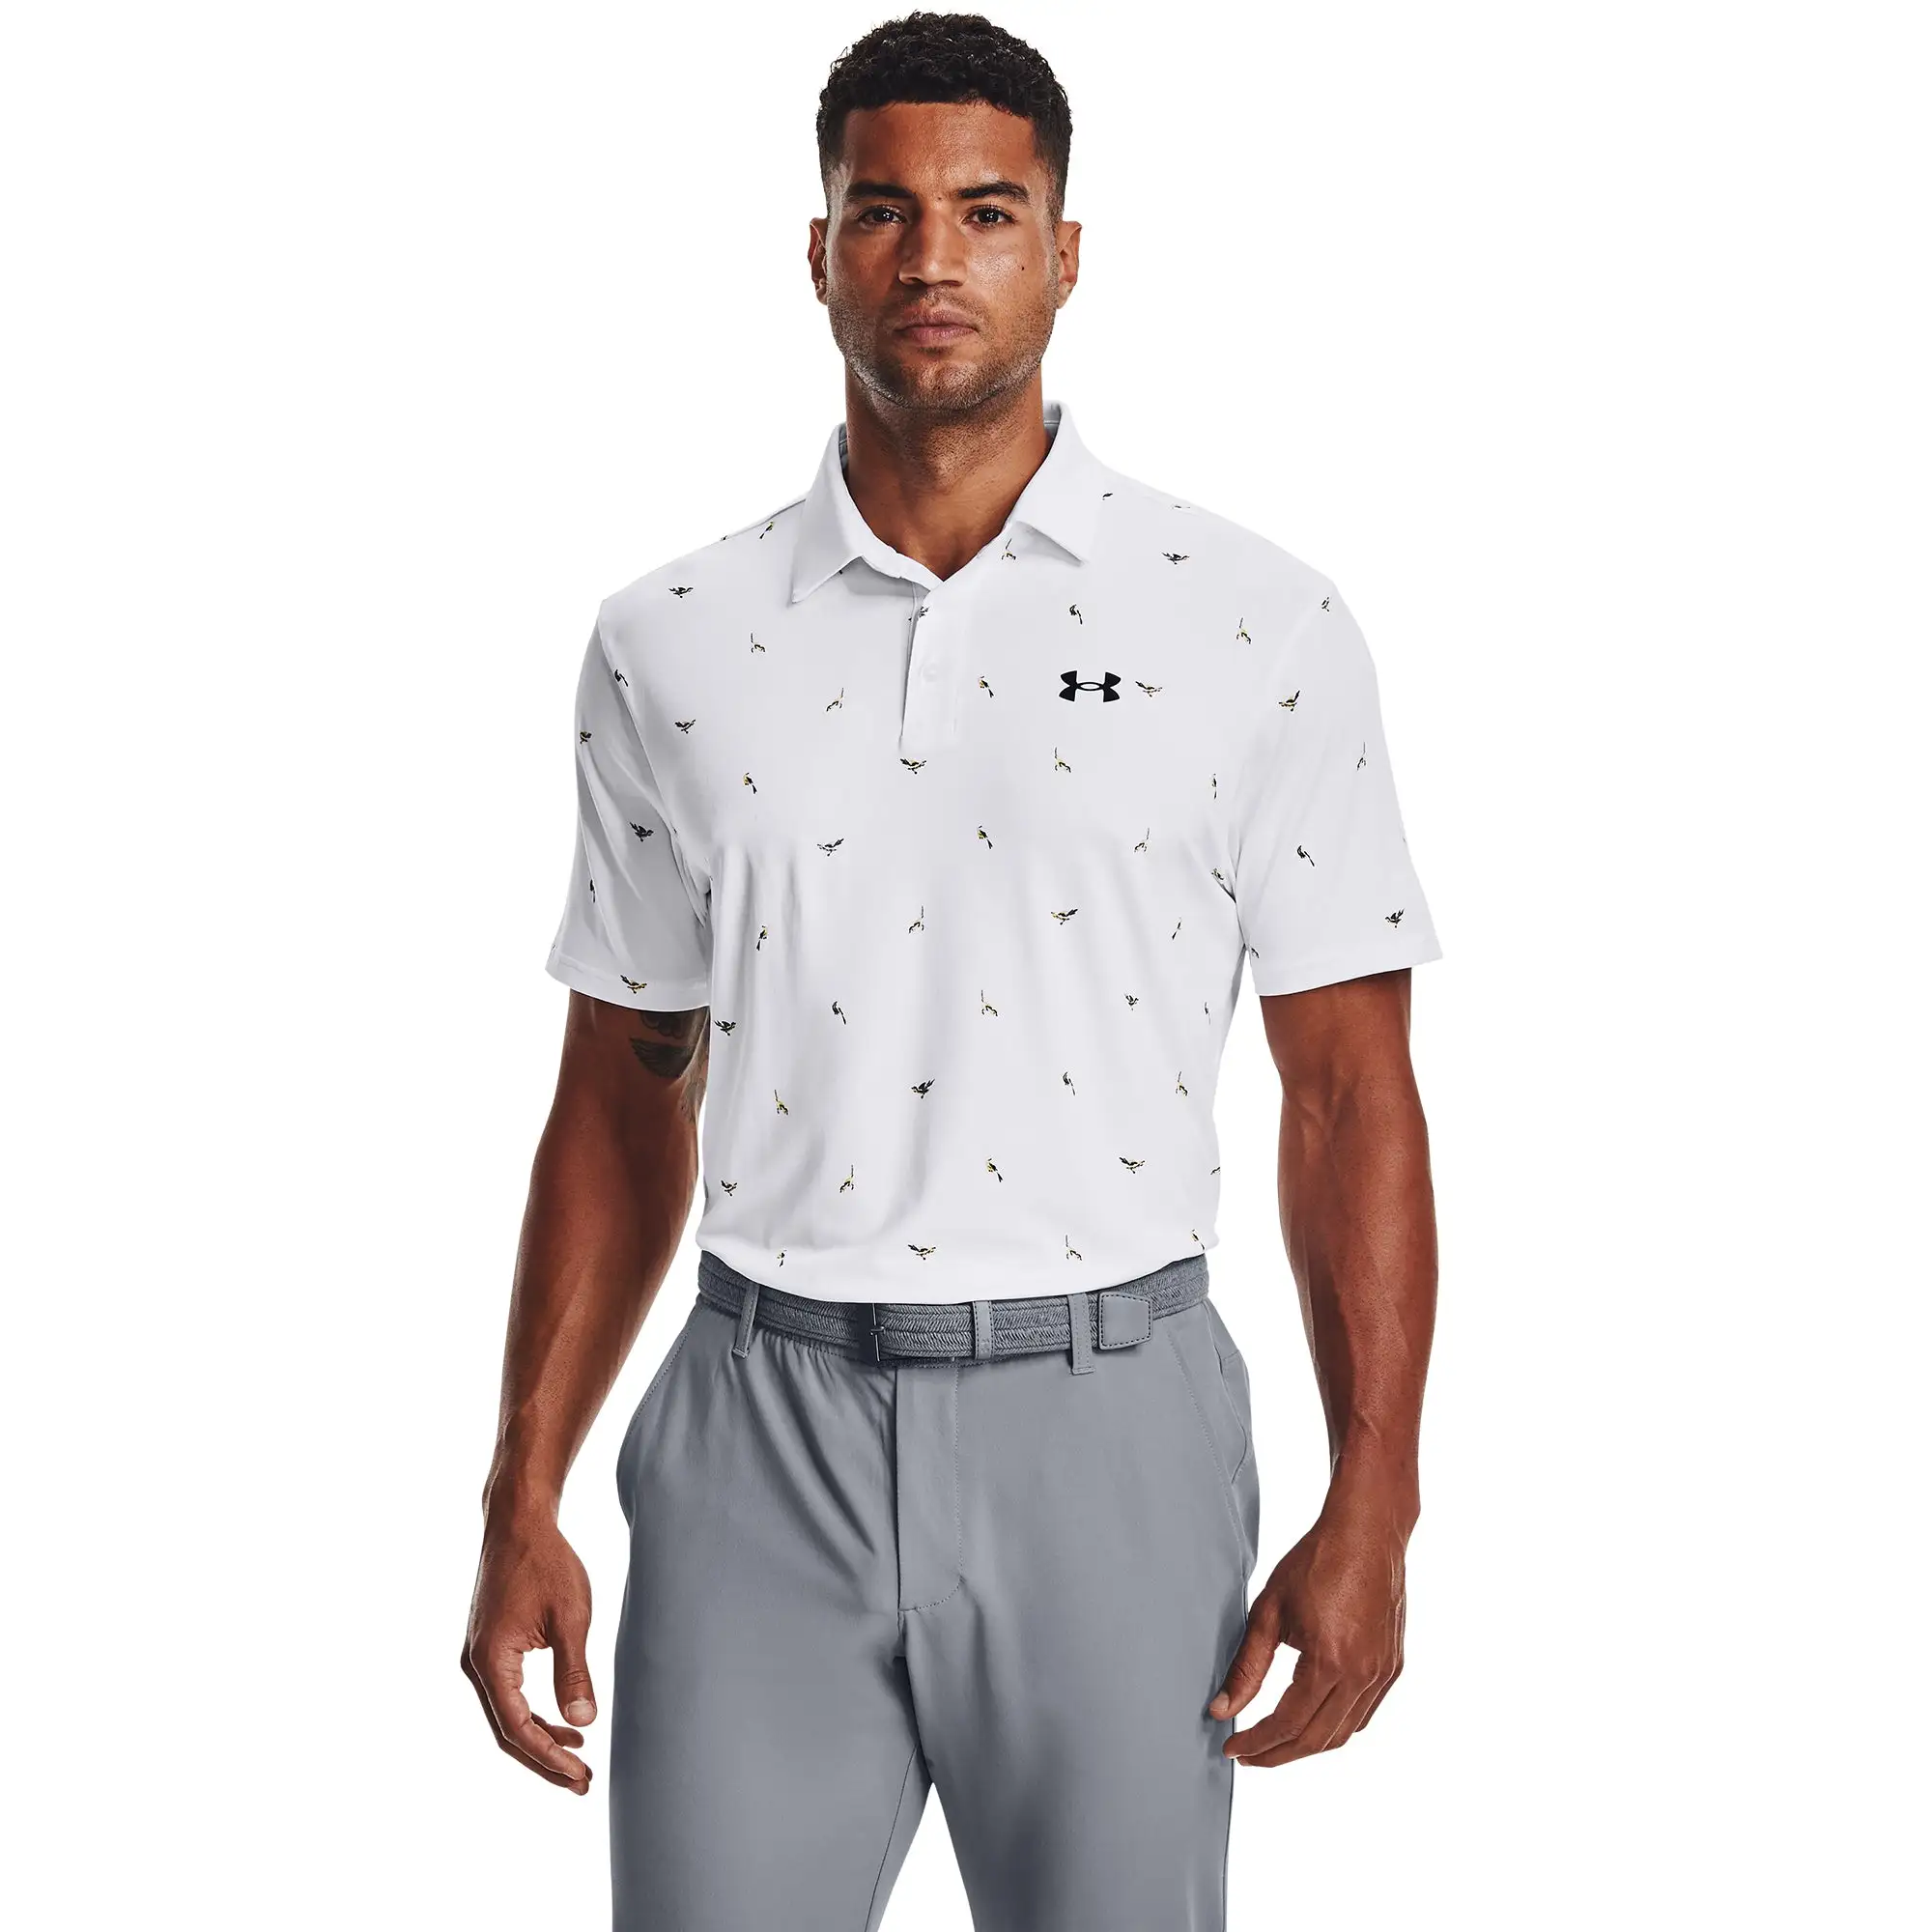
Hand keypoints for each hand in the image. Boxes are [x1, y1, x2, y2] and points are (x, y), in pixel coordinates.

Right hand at [462, 1507, 597, 1792]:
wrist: (517, 1522)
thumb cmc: (546, 1563)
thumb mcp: (569, 1617)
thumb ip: (574, 1673)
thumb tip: (582, 1724)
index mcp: (491, 1662)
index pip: (518, 1729)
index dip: (549, 1759)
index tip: (580, 1776)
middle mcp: (475, 1665)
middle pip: (507, 1732)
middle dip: (544, 1761)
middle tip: (582, 1783)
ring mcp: (479, 1657)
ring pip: (506, 1716)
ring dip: (540, 1740)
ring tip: (579, 1759)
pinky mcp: (489, 1647)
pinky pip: (508, 1694)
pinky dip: (533, 1713)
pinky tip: (563, 1722)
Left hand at [1208, 1504, 1406, 1765]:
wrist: (1367, 1532)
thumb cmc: (1316, 1561)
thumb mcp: (1269, 1611)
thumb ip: (1246, 1667)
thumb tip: (1223, 1709)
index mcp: (1329, 1661)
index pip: (1288, 1725)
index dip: (1258, 1743)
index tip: (1233, 1748)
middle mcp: (1362, 1675)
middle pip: (1317, 1740)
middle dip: (1279, 1753)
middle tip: (1249, 1754)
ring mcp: (1382, 1673)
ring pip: (1344, 1733)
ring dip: (1308, 1745)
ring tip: (1275, 1741)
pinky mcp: (1393, 1667)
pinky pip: (1363, 1713)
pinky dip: (1336, 1726)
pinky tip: (1311, 1718)